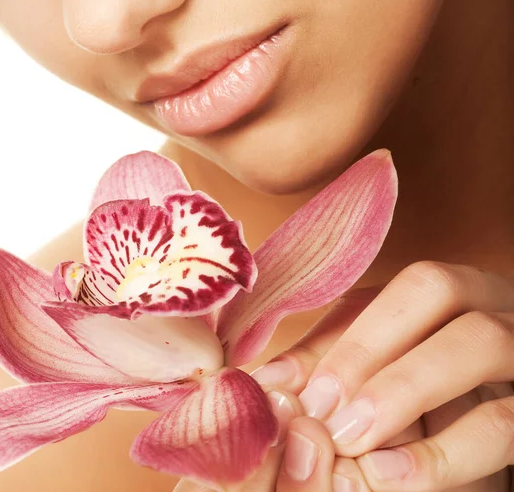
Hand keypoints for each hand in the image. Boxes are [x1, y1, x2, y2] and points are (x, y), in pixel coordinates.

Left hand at [252, 260, 513, 489]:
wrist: (494, 435)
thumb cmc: (429, 397)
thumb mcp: (382, 373)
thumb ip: (329, 365)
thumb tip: (267, 380)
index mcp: (451, 290)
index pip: (394, 285)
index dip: (349, 333)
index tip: (296, 387)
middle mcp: (490, 304)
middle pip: (437, 287)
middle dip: (370, 346)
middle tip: (323, 408)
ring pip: (479, 341)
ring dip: (403, 389)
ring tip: (350, 438)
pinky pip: (503, 421)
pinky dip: (442, 451)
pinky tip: (391, 474)